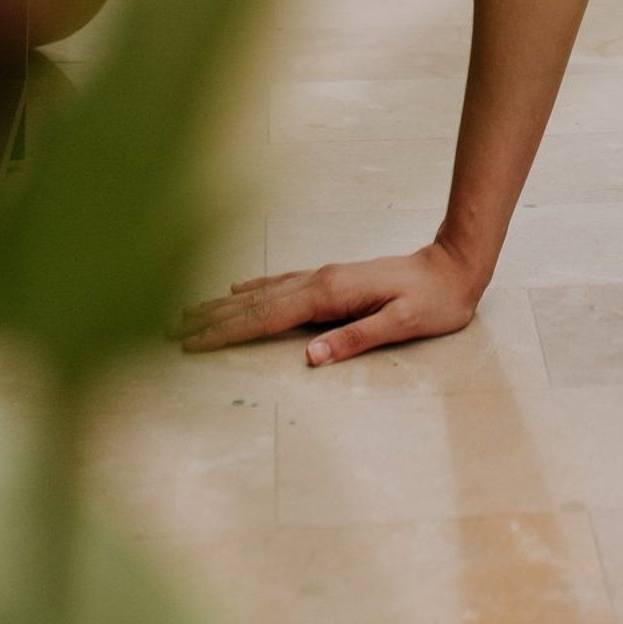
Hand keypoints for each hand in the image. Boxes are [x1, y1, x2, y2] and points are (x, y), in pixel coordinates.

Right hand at [174, 239, 480, 365]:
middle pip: (254, 303)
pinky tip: (236, 289)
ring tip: (188, 311)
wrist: (454, 267)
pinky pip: (280, 283)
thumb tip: (309, 356)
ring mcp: (323, 276)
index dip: (227, 331)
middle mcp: (320, 281)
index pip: (267, 317)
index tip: (190, 343)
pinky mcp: (331, 278)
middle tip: (167, 330)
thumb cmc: (433, 302)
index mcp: (331, 295)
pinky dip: (252, 288)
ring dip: (223, 303)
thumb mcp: (403, 325)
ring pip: (261, 291)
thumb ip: (356, 338)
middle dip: (210, 318)